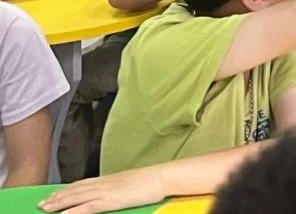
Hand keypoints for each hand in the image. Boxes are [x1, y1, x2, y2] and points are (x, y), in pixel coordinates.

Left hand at [40, 168, 165, 213]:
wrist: (161, 176)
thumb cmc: (151, 180)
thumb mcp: (130, 182)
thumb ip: (117, 187)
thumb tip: (112, 192)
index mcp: (109, 179)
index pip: (82, 184)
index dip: (66, 190)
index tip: (53, 194)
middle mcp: (104, 183)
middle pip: (75, 190)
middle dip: (57, 198)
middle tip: (41, 204)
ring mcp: (106, 192)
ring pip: (77, 197)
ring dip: (60, 203)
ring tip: (45, 208)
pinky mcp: (111, 200)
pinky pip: (88, 207)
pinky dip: (74, 211)